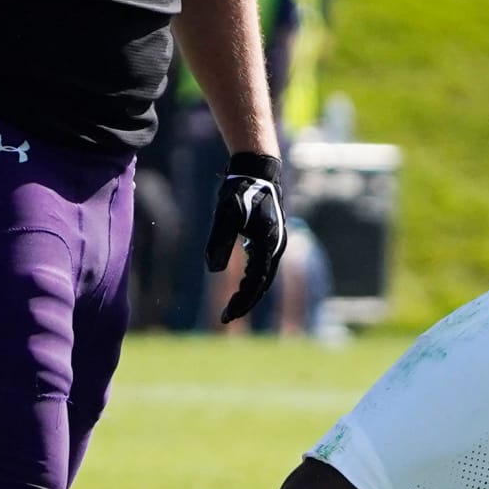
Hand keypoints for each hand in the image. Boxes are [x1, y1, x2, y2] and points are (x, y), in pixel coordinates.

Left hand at [204, 152, 287, 323]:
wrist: (258, 171)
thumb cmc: (241, 190)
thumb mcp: (226, 214)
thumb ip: (220, 241)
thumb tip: (212, 269)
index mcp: (268, 244)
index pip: (256, 283)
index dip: (241, 302)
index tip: (225, 317)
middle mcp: (276, 246)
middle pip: (262, 284)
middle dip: (245, 302)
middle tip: (226, 317)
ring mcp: (276, 242)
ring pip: (264, 276)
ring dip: (250, 292)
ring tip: (232, 305)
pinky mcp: (271, 237)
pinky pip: (263, 265)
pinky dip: (253, 278)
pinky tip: (241, 283)